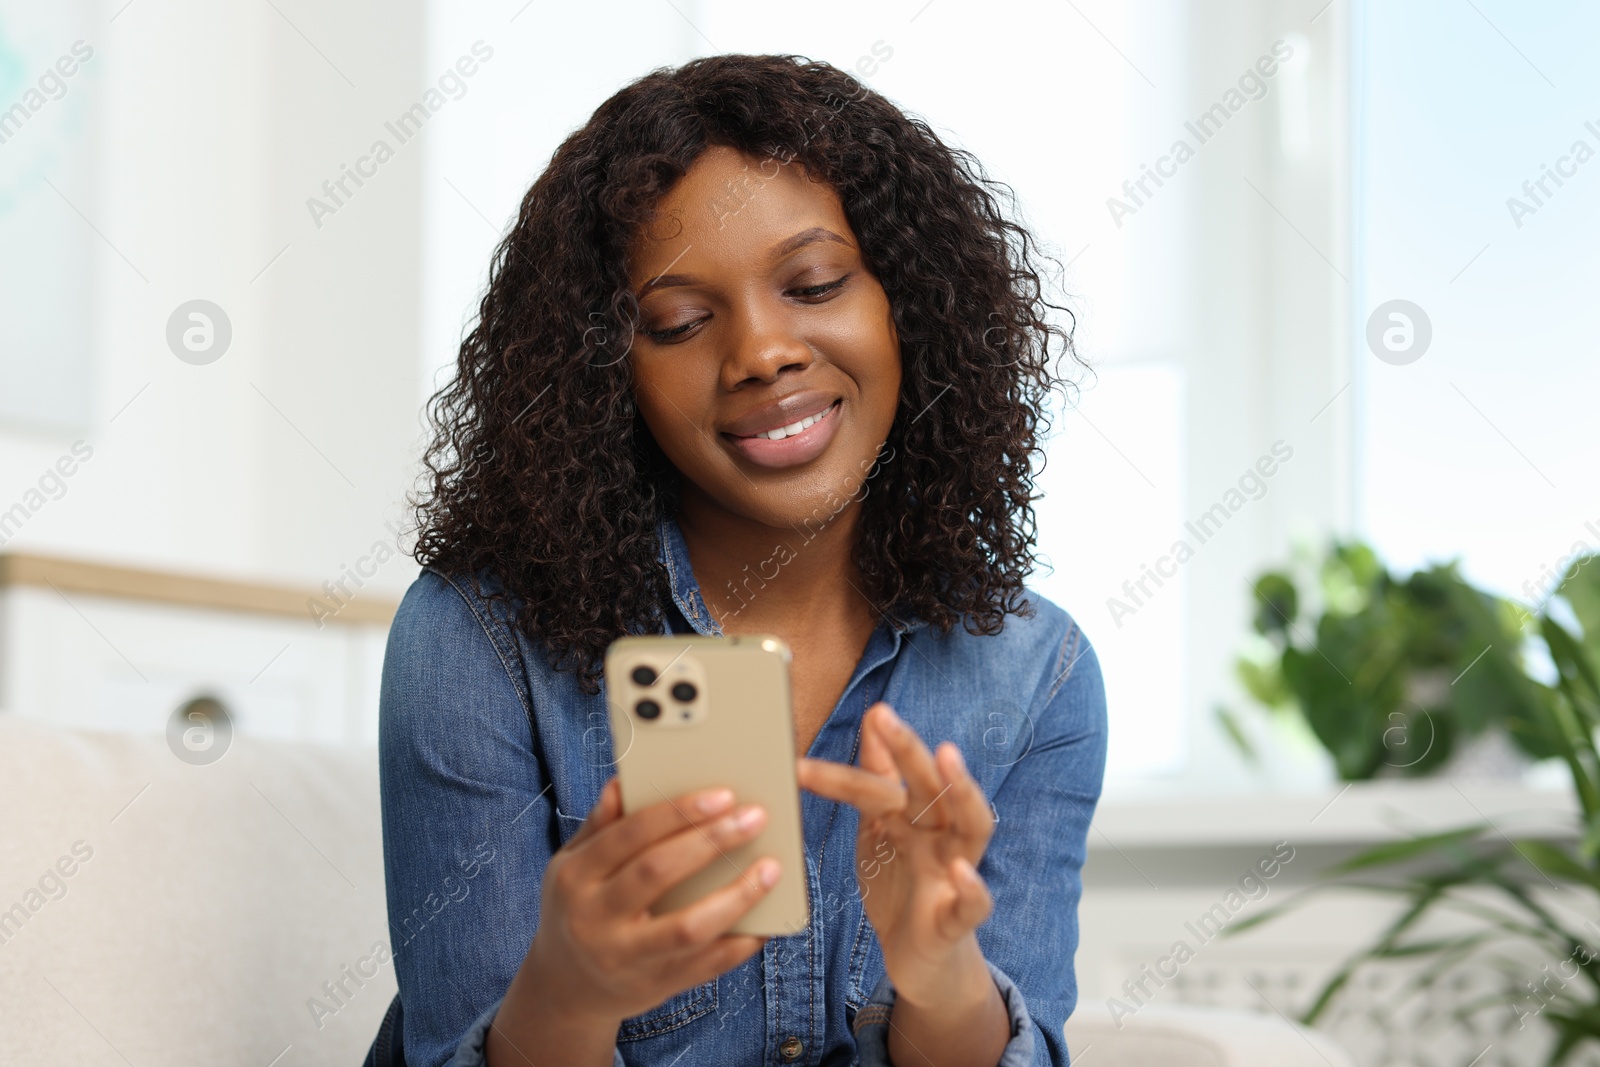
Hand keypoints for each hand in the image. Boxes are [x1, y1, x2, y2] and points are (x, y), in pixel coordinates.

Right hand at [524, 777, 782, 1022]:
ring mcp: (624, 957)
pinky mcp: (653, 986)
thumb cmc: (578, 907)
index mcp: (575, 876)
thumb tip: (621, 781)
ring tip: (771, 869)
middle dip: (712, 841)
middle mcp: (594, 918)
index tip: (723, 794)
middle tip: (755, 817)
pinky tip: (764, 922)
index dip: (678, 811)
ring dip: (736, 896)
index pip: (630, 834)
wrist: (565, 988)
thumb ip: (600, 826)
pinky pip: (704, 965)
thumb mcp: (571, 865)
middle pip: (658, 871)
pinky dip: (739, 944)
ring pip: (687, 926)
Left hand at [797, 701, 996, 1007]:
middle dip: (910, 749)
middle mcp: (944, 836)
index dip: (879, 748)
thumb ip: (878, 781)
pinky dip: (973, 888)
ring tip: (948, 757)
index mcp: (921, 814)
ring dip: (963, 792)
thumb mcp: (882, 830)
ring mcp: (954, 874)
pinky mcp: (957, 920)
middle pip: (934, 786)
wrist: (917, 958)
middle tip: (884, 716)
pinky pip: (974, 903)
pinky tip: (962, 871)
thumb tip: (872, 722)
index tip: (865, 714)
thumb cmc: (901, 886)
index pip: (896, 775)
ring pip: (973, 827)